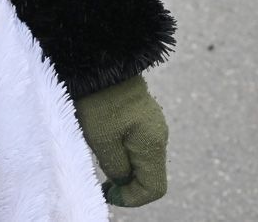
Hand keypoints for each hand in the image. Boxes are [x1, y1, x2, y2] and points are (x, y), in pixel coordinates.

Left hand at [75, 74, 168, 206]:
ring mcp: (151, 123)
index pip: (154, 188)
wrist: (99, 59)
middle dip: (125, 183)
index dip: (132, 198)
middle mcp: (159, 135)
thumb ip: (117, 167)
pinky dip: (121, 150)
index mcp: (153, 145)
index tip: (107, 192)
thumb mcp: (102, 140)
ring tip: (98, 154)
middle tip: (100, 178)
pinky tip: (102, 139)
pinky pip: (135, 142)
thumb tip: (123, 181)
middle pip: (148, 174)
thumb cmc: (98, 100)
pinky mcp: (141, 114)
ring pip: (140, 158)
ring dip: (121, 165)